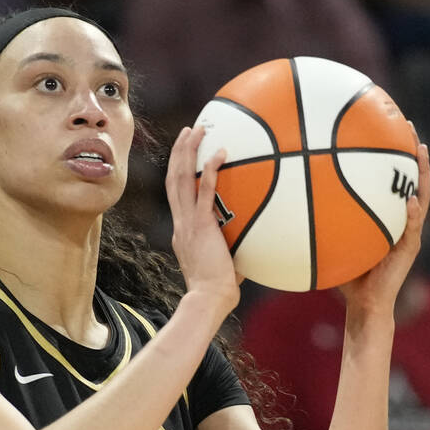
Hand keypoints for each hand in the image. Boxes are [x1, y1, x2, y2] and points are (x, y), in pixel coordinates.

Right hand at [165, 126, 241, 313]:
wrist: (208, 299)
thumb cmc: (218, 291)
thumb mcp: (223, 265)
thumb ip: (233, 250)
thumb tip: (255, 245)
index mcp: (182, 232)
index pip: (177, 198)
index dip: (178, 174)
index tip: (185, 157)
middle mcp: (180, 223)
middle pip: (173, 179)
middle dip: (178, 153)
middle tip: (187, 131)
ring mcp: (188, 223)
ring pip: (181, 178)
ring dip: (187, 151)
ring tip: (195, 129)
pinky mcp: (202, 225)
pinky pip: (205, 191)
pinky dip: (210, 170)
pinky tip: (219, 152)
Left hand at [337, 127, 429, 314]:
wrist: (364, 304)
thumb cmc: (346, 273)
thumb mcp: (332, 241)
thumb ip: (319, 222)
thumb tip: (285, 202)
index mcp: (386, 215)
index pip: (392, 180)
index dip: (393, 156)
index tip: (388, 127)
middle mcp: (401, 219)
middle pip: (412, 179)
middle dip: (412, 153)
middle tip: (410, 126)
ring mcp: (409, 233)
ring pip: (421, 197)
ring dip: (423, 174)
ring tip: (421, 151)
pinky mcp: (409, 249)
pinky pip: (412, 228)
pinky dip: (413, 214)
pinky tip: (412, 200)